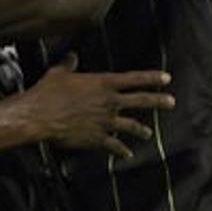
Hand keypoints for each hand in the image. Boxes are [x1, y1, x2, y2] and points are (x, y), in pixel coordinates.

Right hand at [12, 55, 169, 158]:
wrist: (40, 116)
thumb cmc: (48, 93)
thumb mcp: (59, 74)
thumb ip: (69, 65)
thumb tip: (72, 56)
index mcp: (103, 83)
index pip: (134, 79)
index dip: (151, 78)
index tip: (166, 78)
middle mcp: (109, 102)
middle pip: (140, 101)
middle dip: (158, 101)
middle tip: (171, 102)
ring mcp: (106, 122)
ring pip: (131, 126)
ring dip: (141, 130)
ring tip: (148, 133)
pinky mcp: (98, 138)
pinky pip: (115, 146)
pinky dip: (122, 150)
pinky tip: (126, 154)